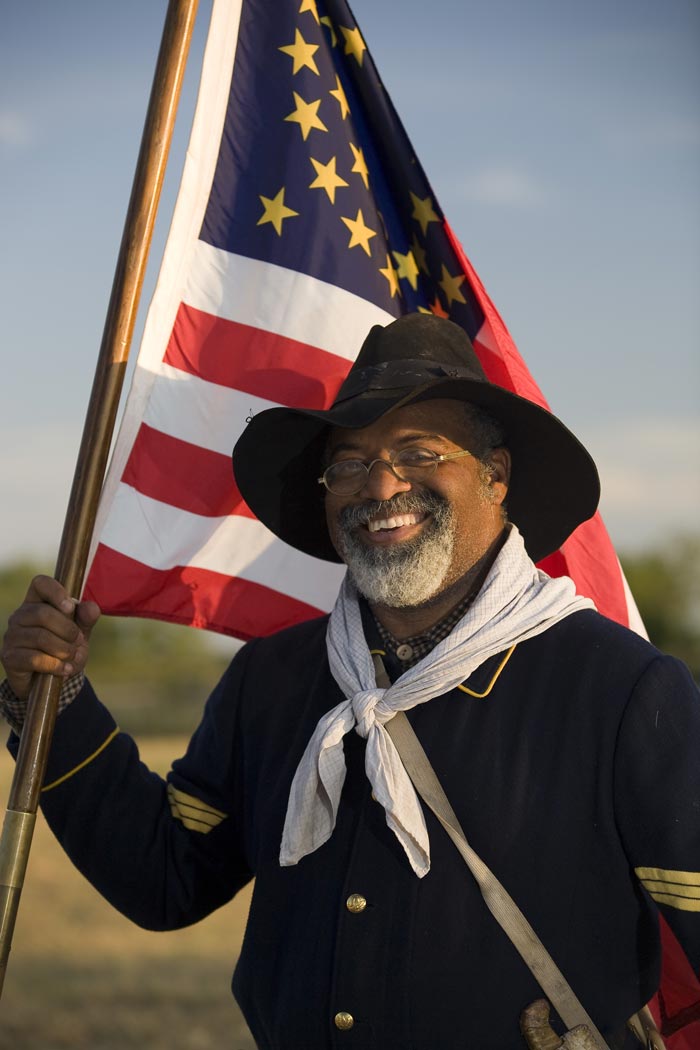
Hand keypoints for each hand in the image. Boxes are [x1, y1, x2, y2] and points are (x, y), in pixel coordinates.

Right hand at [0, 576, 100, 699]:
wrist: (48, 680)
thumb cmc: (63, 649)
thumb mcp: (79, 633)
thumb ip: (86, 619)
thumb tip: (91, 607)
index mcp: (36, 602)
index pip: (40, 583)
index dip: (56, 591)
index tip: (71, 608)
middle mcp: (20, 616)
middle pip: (42, 613)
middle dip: (67, 630)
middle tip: (78, 641)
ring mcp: (12, 636)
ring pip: (40, 637)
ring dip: (64, 649)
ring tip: (72, 657)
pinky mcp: (9, 657)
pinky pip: (34, 658)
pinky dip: (55, 665)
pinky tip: (65, 669)